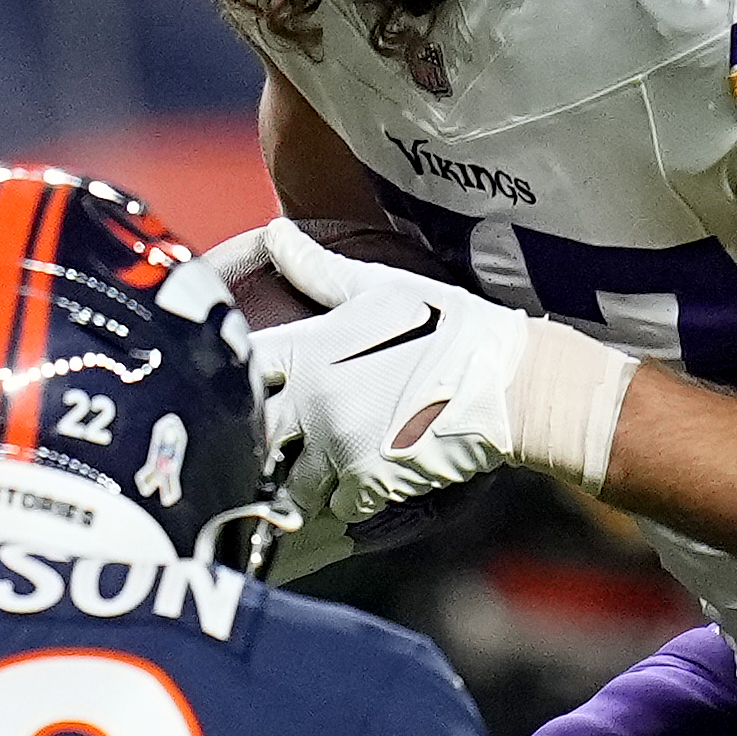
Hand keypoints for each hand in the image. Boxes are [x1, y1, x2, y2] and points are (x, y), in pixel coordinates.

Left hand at [256, 218, 529, 523]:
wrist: (508, 381)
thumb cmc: (449, 326)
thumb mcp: (381, 288)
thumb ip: (318, 269)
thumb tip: (274, 231)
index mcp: (308, 351)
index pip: (239, 370)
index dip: (228, 381)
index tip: (233, 389)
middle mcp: (312, 401)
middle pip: (252, 437)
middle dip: (260, 442)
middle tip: (278, 441)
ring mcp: (337, 447)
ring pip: (288, 482)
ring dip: (300, 479)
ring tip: (321, 468)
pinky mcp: (367, 484)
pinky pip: (335, 504)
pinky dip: (345, 500)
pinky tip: (363, 481)